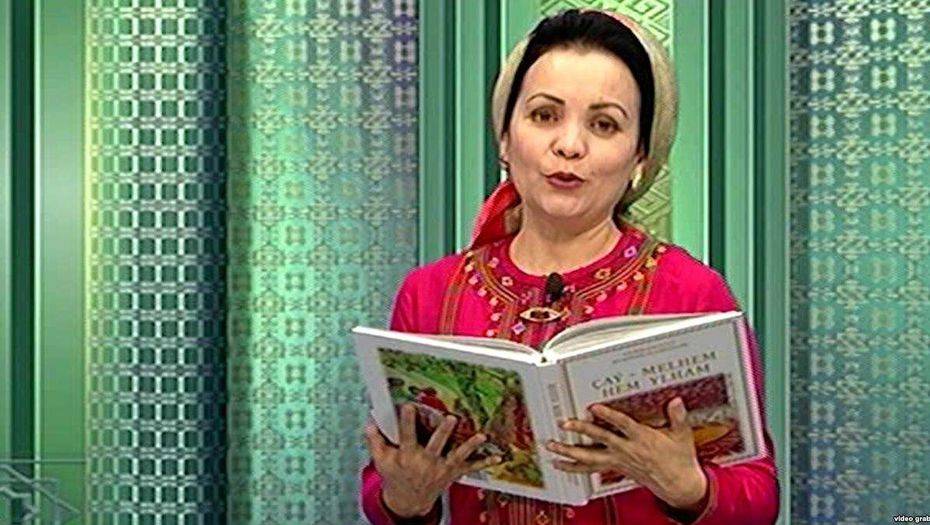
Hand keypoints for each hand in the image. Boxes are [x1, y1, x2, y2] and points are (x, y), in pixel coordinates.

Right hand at [365, 403, 502, 517]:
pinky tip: (497, 457)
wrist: (408, 502)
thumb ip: (375, 441)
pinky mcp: (452, 473)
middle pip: (436, 445)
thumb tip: (369, 422)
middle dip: (444, 432)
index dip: (407, 421)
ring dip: (469, 445)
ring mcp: (441, 468)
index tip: (409, 406)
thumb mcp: (382, 461)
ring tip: (480, 436)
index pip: (407, 436)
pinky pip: (470, 468)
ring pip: (457, 455)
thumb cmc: (395, 476)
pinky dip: (484, 463)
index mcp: (407, 456)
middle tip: (450, 418)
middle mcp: (426, 462)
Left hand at [547, 397, 707, 509]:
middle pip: (600, 440)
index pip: (622, 425)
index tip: (594, 408)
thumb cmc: (678, 458)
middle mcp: (627, 450)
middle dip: (582, 431)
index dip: (608, 416)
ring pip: (590, 457)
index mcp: (642, 439)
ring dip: (569, 452)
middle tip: (565, 424)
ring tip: (553, 447)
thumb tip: (676, 401)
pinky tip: (560, 464)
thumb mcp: (682, 435)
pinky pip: (591, 468)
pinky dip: (574, 467)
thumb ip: (678, 417)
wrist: (677, 484)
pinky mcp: (615, 467)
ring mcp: (619, 460)